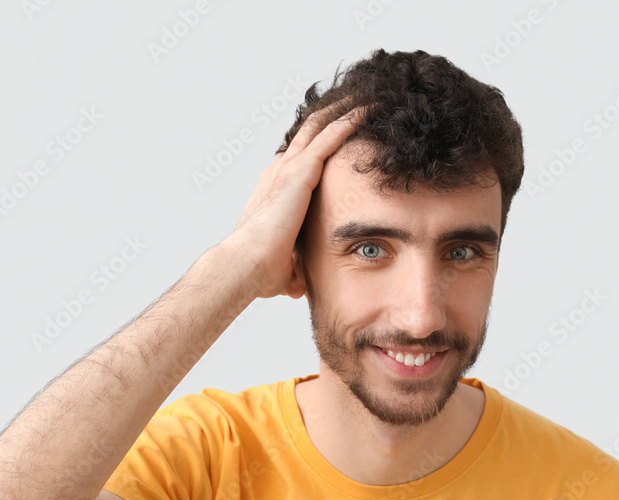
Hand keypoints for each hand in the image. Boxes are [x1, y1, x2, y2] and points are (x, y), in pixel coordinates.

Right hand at [224, 103, 369, 299]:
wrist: (247, 264)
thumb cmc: (260, 269)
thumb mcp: (283, 264)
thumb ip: (293, 267)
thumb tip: (298, 285)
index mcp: (276, 188)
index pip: (301, 156)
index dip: (319, 140)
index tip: (338, 129)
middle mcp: (281, 169)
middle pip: (311, 129)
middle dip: (334, 112)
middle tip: (358, 98)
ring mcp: (290, 166)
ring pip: (322, 123)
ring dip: (346, 107)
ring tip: (370, 95)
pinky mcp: (301, 169)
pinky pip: (332, 134)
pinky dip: (352, 118)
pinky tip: (371, 108)